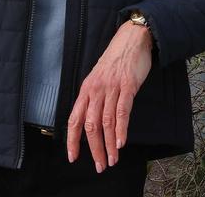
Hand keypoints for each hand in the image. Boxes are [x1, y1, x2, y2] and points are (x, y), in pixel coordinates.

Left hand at [65, 20, 152, 171]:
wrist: (131, 39)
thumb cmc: (115, 60)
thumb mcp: (98, 78)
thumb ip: (94, 98)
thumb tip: (92, 122)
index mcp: (86, 90)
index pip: (74, 119)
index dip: (72, 140)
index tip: (73, 157)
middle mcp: (96, 90)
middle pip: (90, 126)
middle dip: (94, 149)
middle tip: (99, 166)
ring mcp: (111, 88)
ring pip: (106, 122)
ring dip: (109, 145)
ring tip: (112, 160)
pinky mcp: (127, 85)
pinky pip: (122, 111)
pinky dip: (121, 129)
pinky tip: (121, 142)